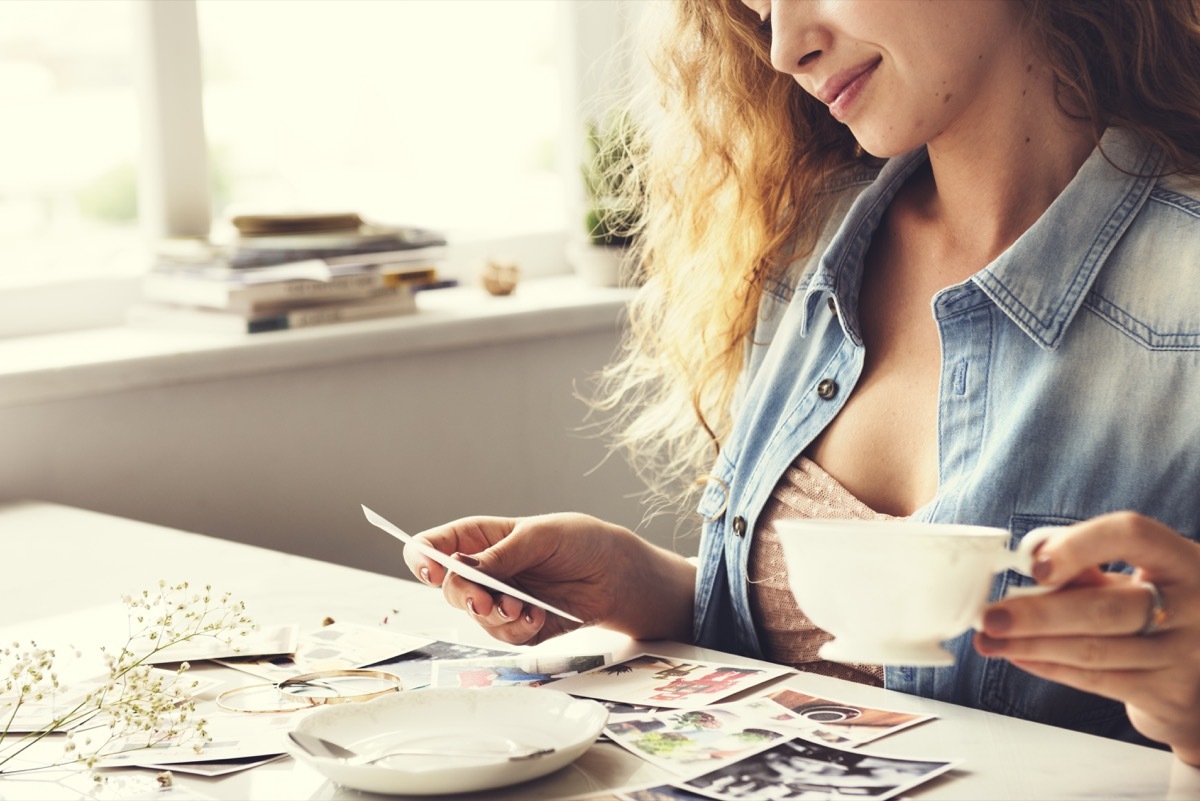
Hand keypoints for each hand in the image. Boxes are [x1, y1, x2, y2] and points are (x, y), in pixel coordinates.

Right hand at [403, 513, 694, 646]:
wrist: (616, 574)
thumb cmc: (580, 541)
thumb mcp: (541, 536)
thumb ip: (502, 554)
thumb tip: (462, 566)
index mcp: (479, 539)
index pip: (432, 547)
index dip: (422, 558)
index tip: (434, 569)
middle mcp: (482, 571)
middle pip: (447, 588)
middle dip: (464, 596)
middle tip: (487, 600)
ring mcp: (498, 600)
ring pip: (474, 617)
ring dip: (497, 616)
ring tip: (527, 607)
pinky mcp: (518, 626)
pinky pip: (503, 636)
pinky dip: (519, 629)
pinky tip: (540, 615)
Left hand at [974, 511, 1199, 763]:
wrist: (1199, 674)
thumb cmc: (1154, 608)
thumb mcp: (1133, 577)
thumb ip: (1088, 565)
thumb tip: (1030, 559)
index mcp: (1181, 560)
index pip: (1131, 534)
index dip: (1078, 547)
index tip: (1034, 565)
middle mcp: (1192, 606)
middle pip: (1104, 608)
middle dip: (1036, 614)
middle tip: (991, 617)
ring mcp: (1184, 654)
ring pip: (1093, 650)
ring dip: (1030, 646)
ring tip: (990, 640)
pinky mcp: (1168, 693)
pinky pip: (1096, 680)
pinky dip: (1050, 667)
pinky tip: (1020, 657)